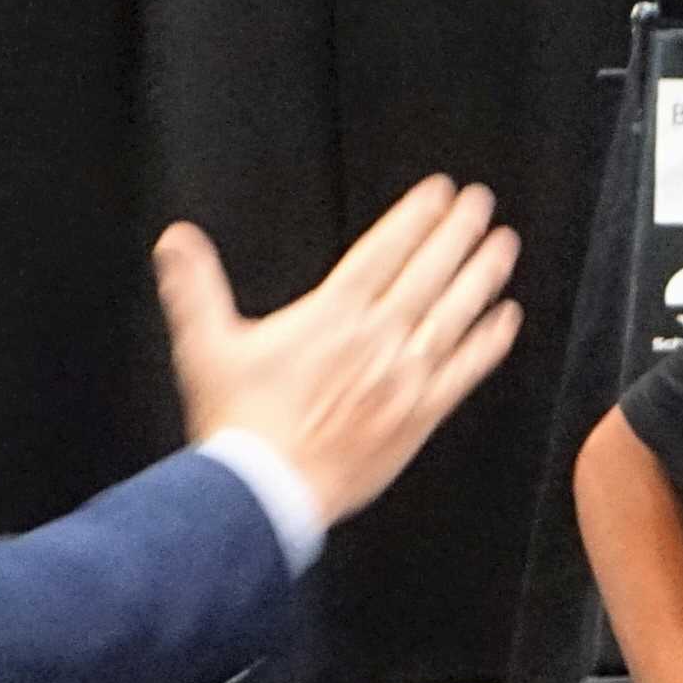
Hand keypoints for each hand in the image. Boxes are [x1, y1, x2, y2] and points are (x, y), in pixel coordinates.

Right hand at [155, 175, 523, 528]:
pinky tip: (507, 319)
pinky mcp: (420, 415)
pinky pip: (465, 371)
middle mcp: (378, 338)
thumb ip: (196, 287)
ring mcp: (404, 377)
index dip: (416, 217)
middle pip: (429, 273)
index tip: (442, 192)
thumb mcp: (205, 346)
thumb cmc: (238, 420)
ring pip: (455, 314)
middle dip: (458, 233)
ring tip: (504, 246)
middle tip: (483, 203)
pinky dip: (489, 343)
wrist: (268, 490)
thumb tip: (175, 238)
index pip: (384, 251)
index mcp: (333, 314)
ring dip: (483, 276)